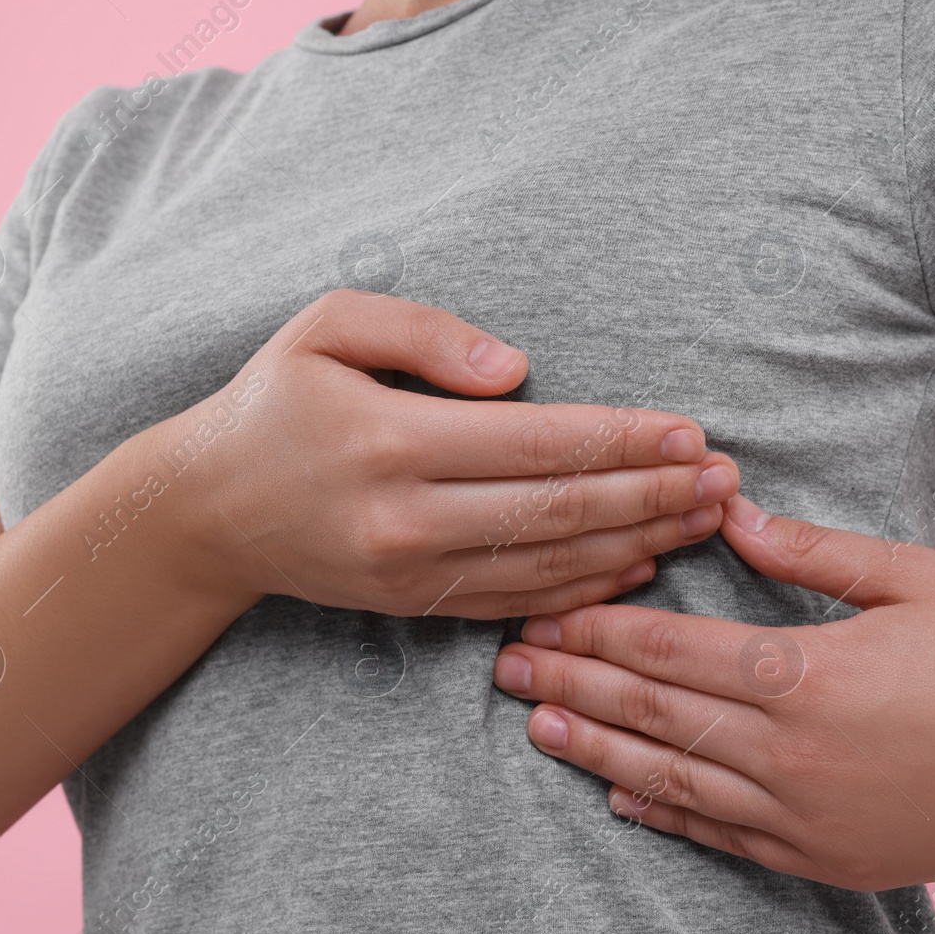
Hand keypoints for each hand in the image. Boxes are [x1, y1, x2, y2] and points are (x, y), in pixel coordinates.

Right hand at [154, 289, 738, 617]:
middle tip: (727, 479)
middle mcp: (407, 519)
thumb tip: (519, 368)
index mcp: (392, 441)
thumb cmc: (276, 402)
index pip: (538, 443)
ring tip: (706, 517)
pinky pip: (520, 602)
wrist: (208, 511)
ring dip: (639, 541)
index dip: (623, 440)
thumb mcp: (326, 328)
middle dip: (654, 494)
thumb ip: (424, 332)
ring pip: (552, 564)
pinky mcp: (416, 605)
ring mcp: (413, 573)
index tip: (690, 431)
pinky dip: (588, 586)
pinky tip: (641, 563)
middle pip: (560, 509)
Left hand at [491, 493, 934, 890]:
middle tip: (505, 671)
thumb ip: (811, 552)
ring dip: (597, 755)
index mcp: (804, 676)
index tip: (542, 619)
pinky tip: (623, 801)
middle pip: (652, 718)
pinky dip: (667, 817)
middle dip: (570, 690)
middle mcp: (789, 756)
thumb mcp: (910, 578)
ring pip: (672, 783)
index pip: (667, 654)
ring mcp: (805, 819)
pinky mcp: (828, 860)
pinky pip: (725, 840)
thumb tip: (732, 517)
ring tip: (537, 731)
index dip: (596, 636)